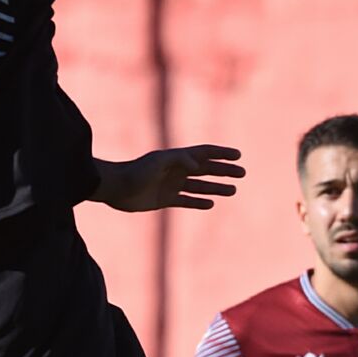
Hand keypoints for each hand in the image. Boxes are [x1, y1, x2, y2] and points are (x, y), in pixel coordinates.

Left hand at [96, 145, 244, 212]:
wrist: (115, 188)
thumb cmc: (135, 172)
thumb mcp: (158, 162)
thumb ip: (179, 160)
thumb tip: (199, 165)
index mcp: (176, 158)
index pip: (204, 153)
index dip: (221, 153)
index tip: (238, 155)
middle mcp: (176, 170)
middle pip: (206, 169)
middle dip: (224, 171)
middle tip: (242, 173)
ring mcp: (171, 185)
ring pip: (199, 186)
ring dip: (216, 187)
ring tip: (233, 190)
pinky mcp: (164, 200)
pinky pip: (187, 201)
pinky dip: (199, 202)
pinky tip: (211, 203)